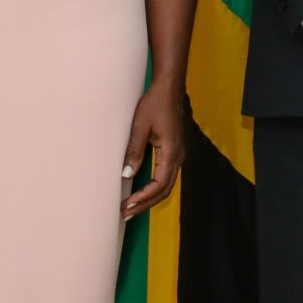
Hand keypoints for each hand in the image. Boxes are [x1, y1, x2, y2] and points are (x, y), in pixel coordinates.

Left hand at [121, 82, 185, 219]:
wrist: (169, 89)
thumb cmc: (154, 104)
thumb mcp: (140, 126)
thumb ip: (134, 151)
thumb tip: (126, 175)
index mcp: (171, 152)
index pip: (159, 184)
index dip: (143, 197)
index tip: (126, 205)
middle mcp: (178, 156)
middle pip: (164, 190)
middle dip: (145, 204)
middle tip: (125, 213)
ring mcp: (178, 155)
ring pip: (167, 185)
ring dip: (150, 198)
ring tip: (131, 207)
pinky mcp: (174, 152)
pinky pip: (166, 177)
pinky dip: (154, 189)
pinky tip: (141, 192)